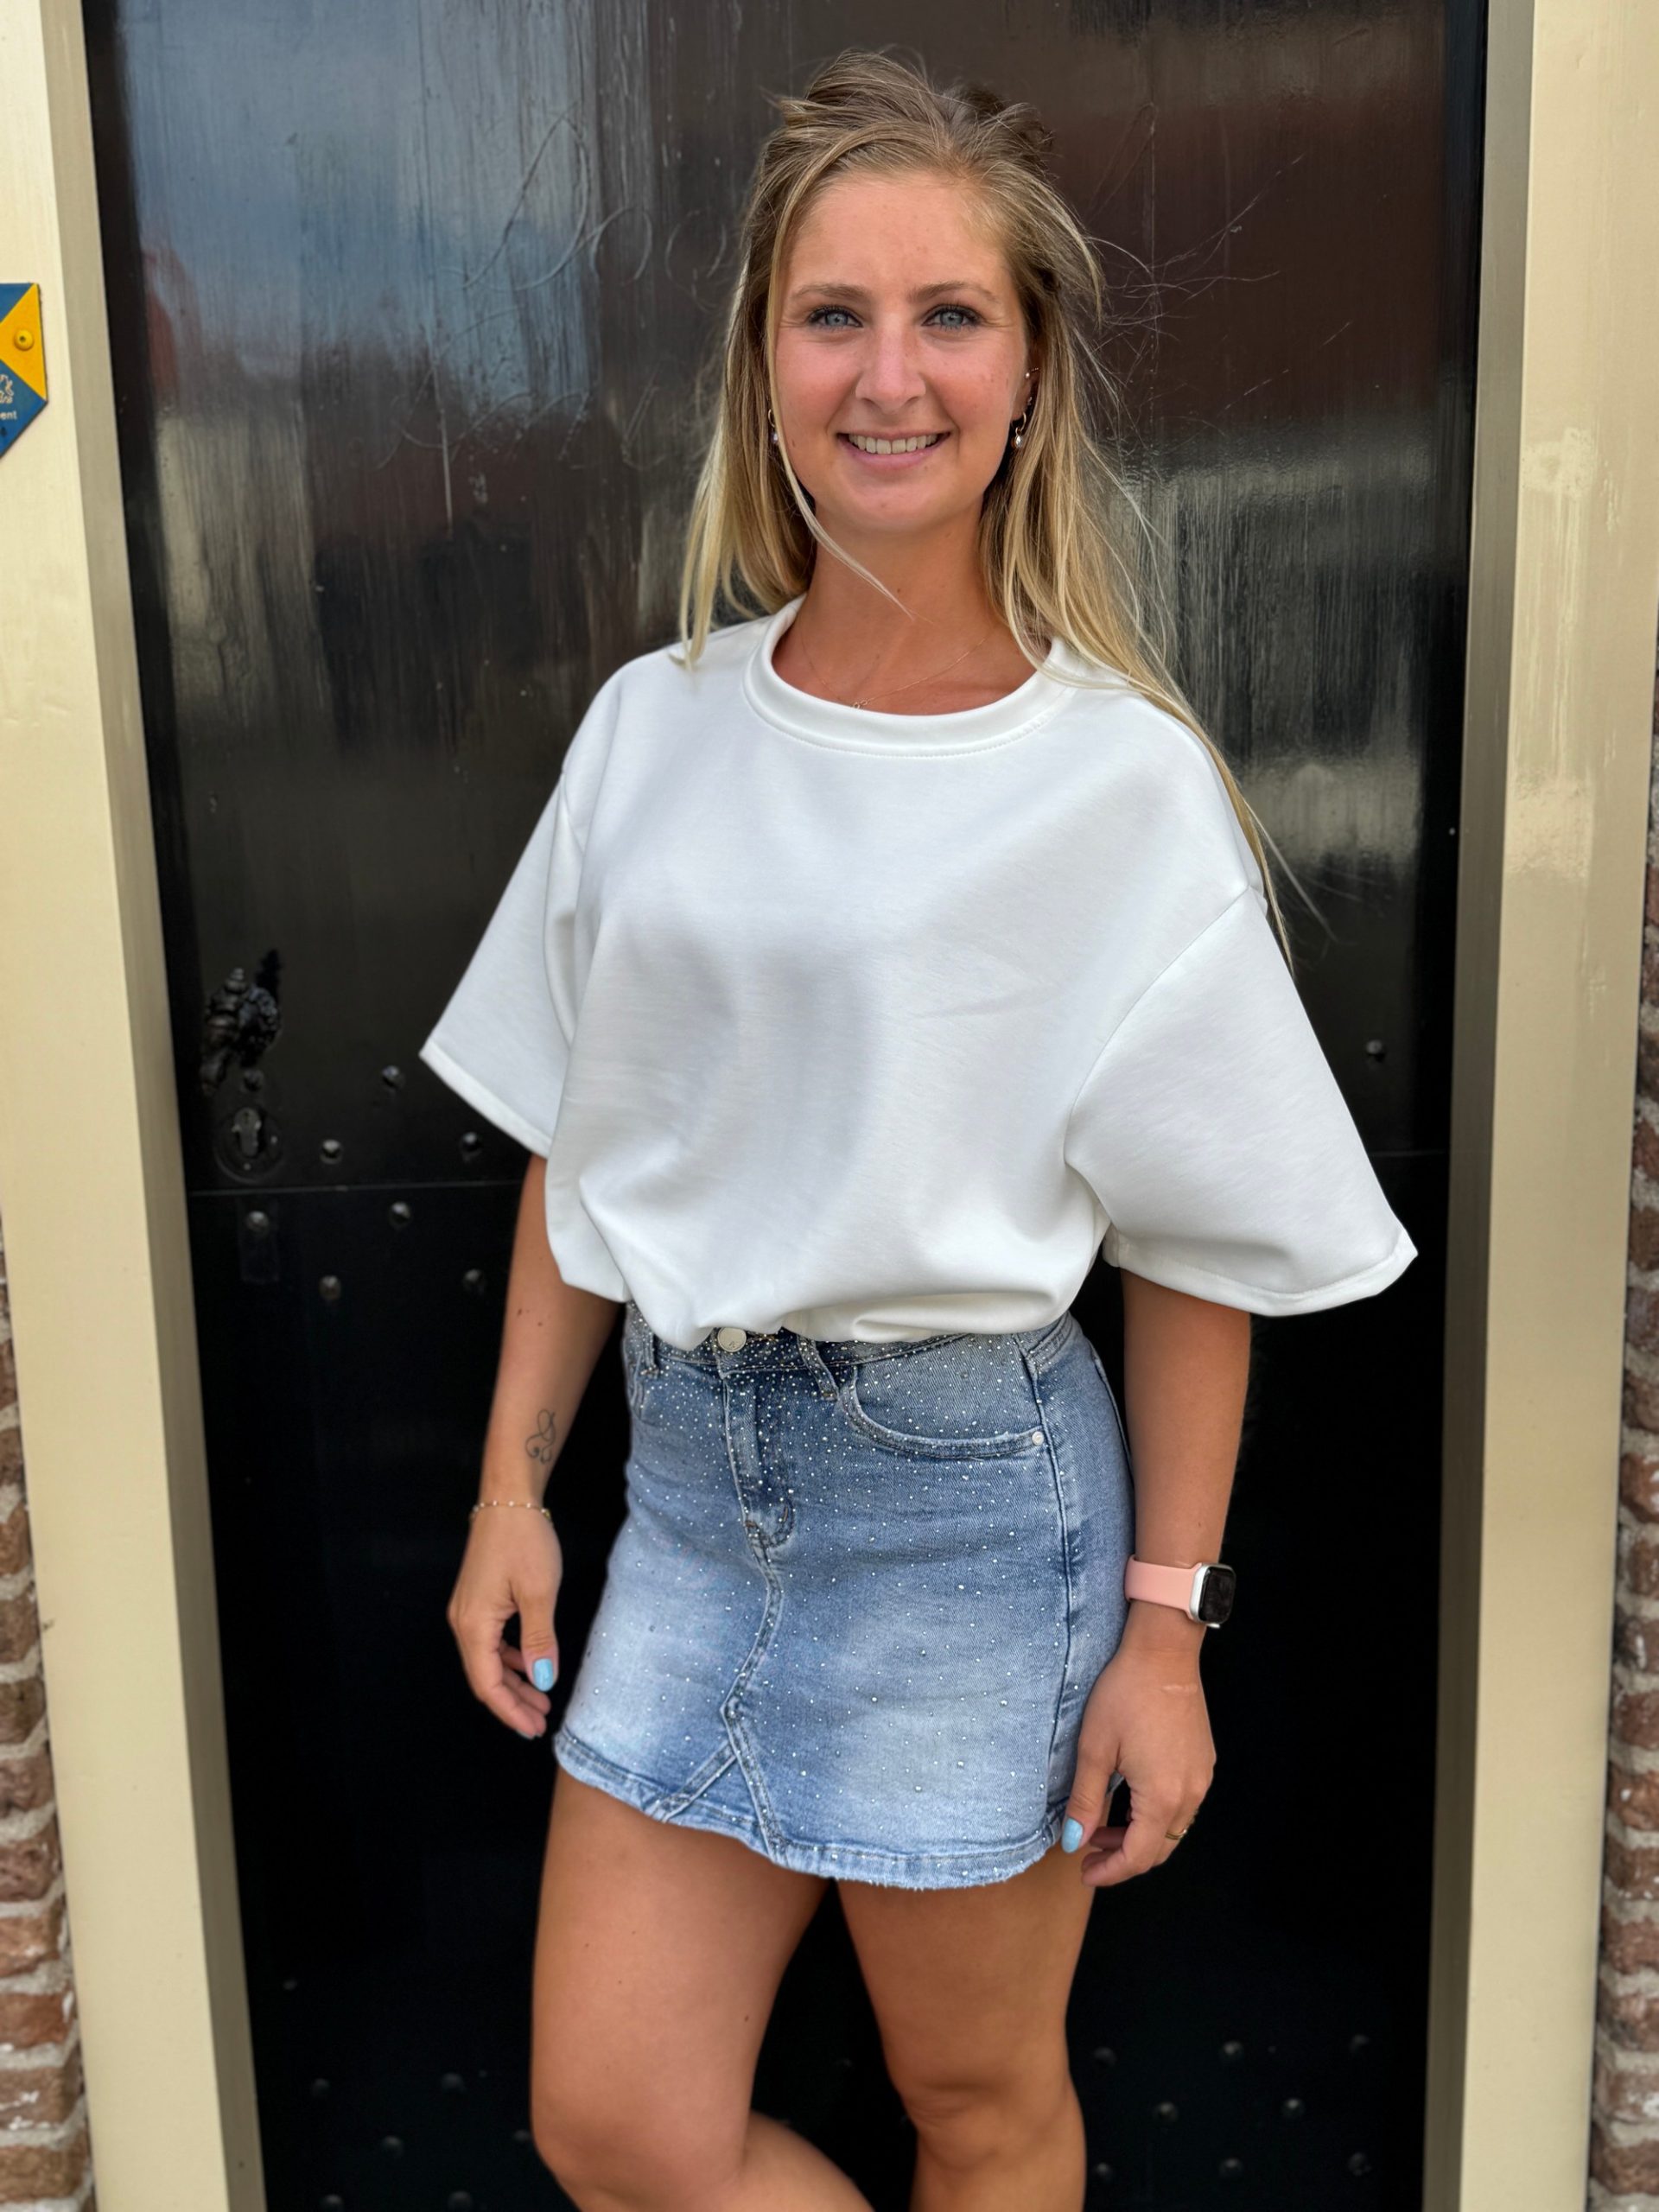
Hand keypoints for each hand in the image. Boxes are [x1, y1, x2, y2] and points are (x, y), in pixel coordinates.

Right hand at [447, 1505, 563, 1739]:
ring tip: (540, 1700)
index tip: (533, 1729)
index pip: (487, 1684)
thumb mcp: (539, 1593)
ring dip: (513, 1682)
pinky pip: (490, 1641)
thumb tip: (542, 1682)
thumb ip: (539, 1641)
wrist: (508, 1498)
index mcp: (474, 1625)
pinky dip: (509, 1658)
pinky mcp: (478, 1600)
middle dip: (513, 1702)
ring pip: (488, 1660)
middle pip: (485, 1677)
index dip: (510, 1710)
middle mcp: (463, 1622)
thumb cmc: (524, 1541)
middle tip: (540, 1722)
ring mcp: (467, 1611)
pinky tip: (529, 1664)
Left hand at [1059, 1626, 1214, 1885]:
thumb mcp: (1095, 1748)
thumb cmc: (1124, 1694)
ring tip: (1103, 1824)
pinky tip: (1129, 1800)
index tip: (1084, 1871)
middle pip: (1159, 1849)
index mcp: (1162, 1797)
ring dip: (1138, 1835)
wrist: (1163, 1653)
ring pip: (1171, 1829)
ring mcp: (1201, 1779)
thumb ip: (1085, 1800)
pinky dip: (1154, 1815)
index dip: (1110, 1871)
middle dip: (1123, 1856)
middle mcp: (1189, 1795)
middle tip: (1089, 1849)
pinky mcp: (1203, 1763)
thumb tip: (1073, 1843)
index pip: (1139, 1856)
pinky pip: (1181, 1806)